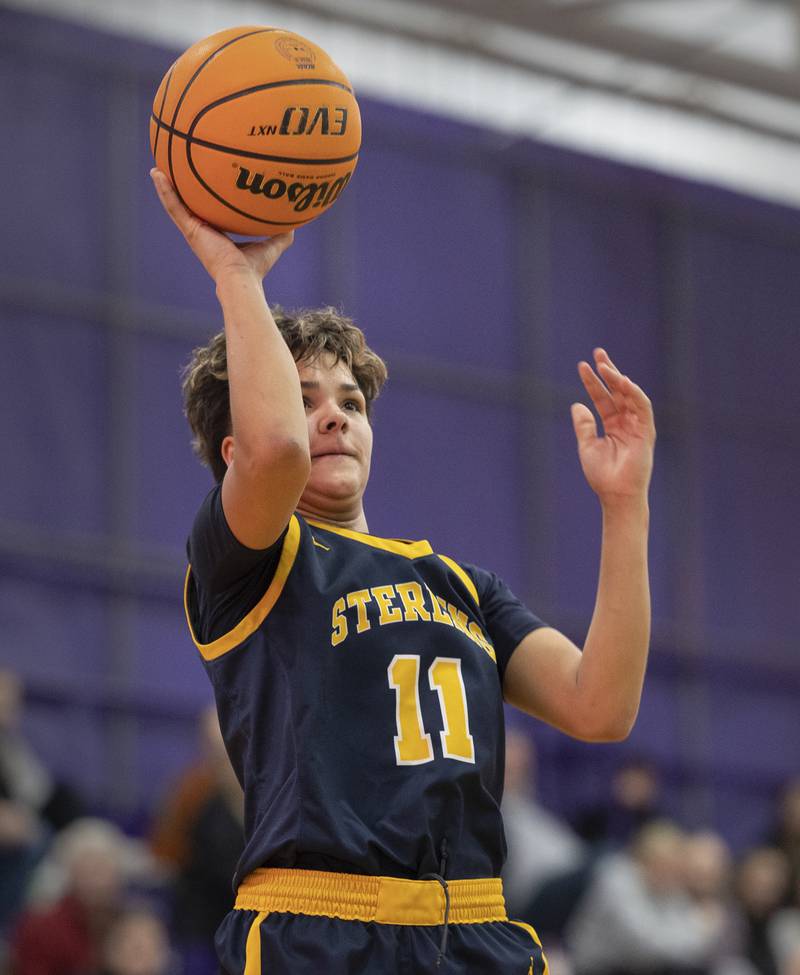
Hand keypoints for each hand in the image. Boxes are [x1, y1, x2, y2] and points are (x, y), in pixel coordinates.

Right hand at [149, 168, 292, 282]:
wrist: (240, 278)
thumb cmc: (255, 269)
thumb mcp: (272, 245)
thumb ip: (282, 233)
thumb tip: (296, 220)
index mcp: (217, 236)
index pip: (210, 214)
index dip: (205, 202)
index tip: (203, 188)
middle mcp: (202, 232)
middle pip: (190, 207)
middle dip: (182, 191)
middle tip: (175, 173)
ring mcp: (193, 231)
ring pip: (176, 204)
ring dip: (166, 187)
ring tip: (158, 168)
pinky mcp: (189, 229)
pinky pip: (173, 206)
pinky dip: (164, 190)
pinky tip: (156, 173)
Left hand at [570, 348, 655, 505]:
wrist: (616, 494)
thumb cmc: (602, 475)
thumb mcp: (588, 446)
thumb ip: (584, 425)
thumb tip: (577, 404)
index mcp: (613, 425)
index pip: (603, 398)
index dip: (592, 382)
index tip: (582, 366)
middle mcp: (626, 422)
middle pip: (617, 391)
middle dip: (608, 371)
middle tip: (597, 353)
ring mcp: (637, 425)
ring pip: (629, 395)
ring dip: (618, 379)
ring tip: (604, 365)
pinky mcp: (647, 431)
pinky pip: (642, 407)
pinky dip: (634, 393)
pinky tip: (623, 381)